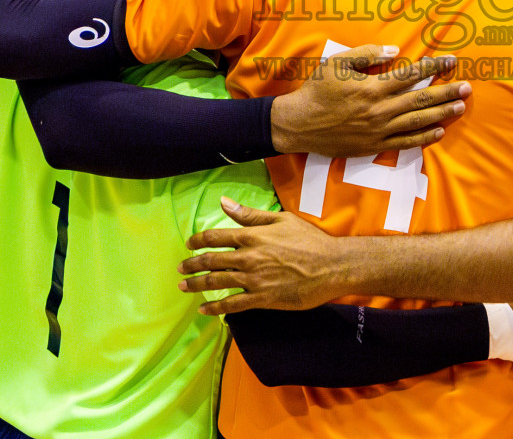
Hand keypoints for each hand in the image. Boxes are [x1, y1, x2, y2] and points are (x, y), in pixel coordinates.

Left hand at [180, 199, 351, 313]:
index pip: (216, 237)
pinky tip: (205, 310)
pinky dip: (216, 308)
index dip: (198, 241)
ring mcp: (254, 280)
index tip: (189, 244)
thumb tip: (223, 202)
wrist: (331, 266)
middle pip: (211, 261)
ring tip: (184, 287)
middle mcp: (248, 258)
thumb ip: (250, 214)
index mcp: (252, 236)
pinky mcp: (262, 299)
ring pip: (217, 283)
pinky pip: (233, 305)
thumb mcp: (281, 220)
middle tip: (180, 268)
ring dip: (197, 285)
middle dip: (192, 265)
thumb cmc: (309, 240)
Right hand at [269, 45, 469, 156]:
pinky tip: (439, 131)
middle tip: (468, 86)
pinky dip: (424, 137)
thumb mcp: (337, 64)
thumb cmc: (316, 90)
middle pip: (421, 100)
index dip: (433, 66)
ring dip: (442, 113)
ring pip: (418, 121)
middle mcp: (379, 110)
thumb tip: (396, 51)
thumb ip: (367, 54)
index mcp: (372, 88)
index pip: (411, 75)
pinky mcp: (374, 146)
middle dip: (447, 92)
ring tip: (460, 106)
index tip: (451, 60)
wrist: (298, 125)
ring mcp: (378, 130)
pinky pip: (405, 142)